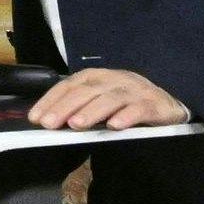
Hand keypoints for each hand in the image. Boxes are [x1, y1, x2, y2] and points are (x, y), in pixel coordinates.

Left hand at [29, 67, 186, 131]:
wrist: (168, 103)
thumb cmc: (126, 103)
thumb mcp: (99, 101)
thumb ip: (78, 108)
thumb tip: (48, 121)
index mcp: (97, 77)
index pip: (69, 85)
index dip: (51, 100)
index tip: (35, 118)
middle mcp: (114, 79)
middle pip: (87, 91)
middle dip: (65, 106)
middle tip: (49, 124)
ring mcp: (135, 90)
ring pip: (111, 98)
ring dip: (92, 111)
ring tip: (76, 124)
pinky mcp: (154, 104)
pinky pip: (139, 109)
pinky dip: (126, 116)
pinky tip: (114, 126)